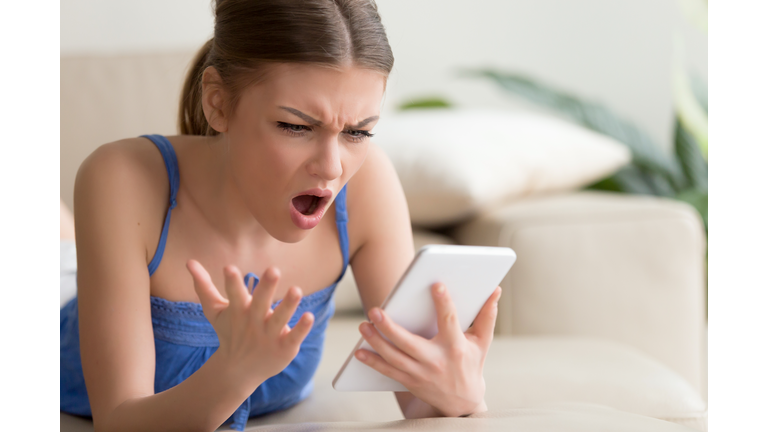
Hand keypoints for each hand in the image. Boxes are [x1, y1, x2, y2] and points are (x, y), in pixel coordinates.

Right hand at [186, 260, 314, 384]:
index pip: (234, 294)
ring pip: (280, 319)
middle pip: (260, 303)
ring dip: (288, 305)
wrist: (238, 371)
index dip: (232, 282)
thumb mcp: (215, 311)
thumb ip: (204, 286)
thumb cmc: (229, 333)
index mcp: (238, 311)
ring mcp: (269, 336)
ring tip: (296, 290)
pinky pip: (294, 336)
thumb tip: (188, 261)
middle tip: (273, 269)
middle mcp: (254, 323)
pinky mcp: (284, 347)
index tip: (229, 268)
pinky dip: (301, 328)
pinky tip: (309, 316)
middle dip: (266, 288)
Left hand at [355, 283, 500, 417]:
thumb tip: (495, 290)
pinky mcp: (410, 381)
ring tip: (364, 325)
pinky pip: (387, 371)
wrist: (463, 403)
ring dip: (376, 342)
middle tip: (375, 311)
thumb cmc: (472, 364)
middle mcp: (436, 361)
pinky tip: (359, 351)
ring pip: (393, 357)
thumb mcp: (482, 342)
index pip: (449, 321)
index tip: (436, 284)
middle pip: (409, 343)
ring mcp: (421, 373)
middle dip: (390, 327)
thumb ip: (487, 315)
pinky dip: (372, 361)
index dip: (444, 302)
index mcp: (456, 347)